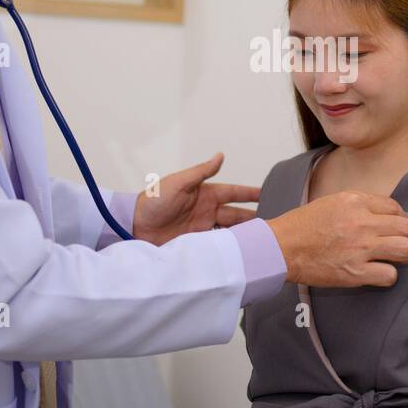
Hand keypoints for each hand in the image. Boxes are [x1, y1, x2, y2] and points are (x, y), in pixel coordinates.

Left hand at [132, 153, 258, 244]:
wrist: (135, 227)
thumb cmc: (154, 201)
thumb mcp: (178, 183)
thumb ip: (201, 172)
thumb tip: (221, 155)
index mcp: (205, 194)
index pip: (233, 192)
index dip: (249, 194)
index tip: (267, 194)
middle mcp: (206, 211)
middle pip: (236, 214)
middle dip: (252, 217)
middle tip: (271, 222)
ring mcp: (201, 228)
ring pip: (229, 231)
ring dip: (242, 234)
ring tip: (260, 240)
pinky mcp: (195, 244)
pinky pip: (216, 245)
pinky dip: (227, 248)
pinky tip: (239, 252)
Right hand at [267, 191, 407, 287]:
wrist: (281, 247)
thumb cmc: (303, 226)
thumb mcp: (333, 202)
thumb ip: (360, 204)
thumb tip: (385, 213)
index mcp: (355, 202)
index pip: (395, 207)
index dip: (397, 218)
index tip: (390, 226)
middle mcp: (362, 222)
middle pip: (406, 228)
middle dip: (403, 236)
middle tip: (393, 242)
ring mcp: (360, 248)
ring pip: (405, 250)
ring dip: (400, 255)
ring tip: (389, 258)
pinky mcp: (356, 272)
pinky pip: (390, 275)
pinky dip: (386, 276)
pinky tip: (375, 272)